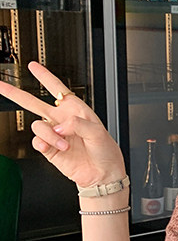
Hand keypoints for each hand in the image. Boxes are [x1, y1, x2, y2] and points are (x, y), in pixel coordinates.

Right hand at [0, 62, 125, 187]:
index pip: (58, 89)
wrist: (103, 174)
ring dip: (50, 135)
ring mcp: (54, 135)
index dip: (45, 76)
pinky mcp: (49, 149)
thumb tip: (58, 126)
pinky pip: (37, 142)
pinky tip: (53, 147)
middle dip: (15, 93)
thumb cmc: (105, 152)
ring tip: (65, 144)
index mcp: (75, 110)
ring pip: (37, 126)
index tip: (33, 66)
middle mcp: (62, 121)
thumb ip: (77, 123)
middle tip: (0, 85)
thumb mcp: (98, 131)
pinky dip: (44, 143)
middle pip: (33, 102)